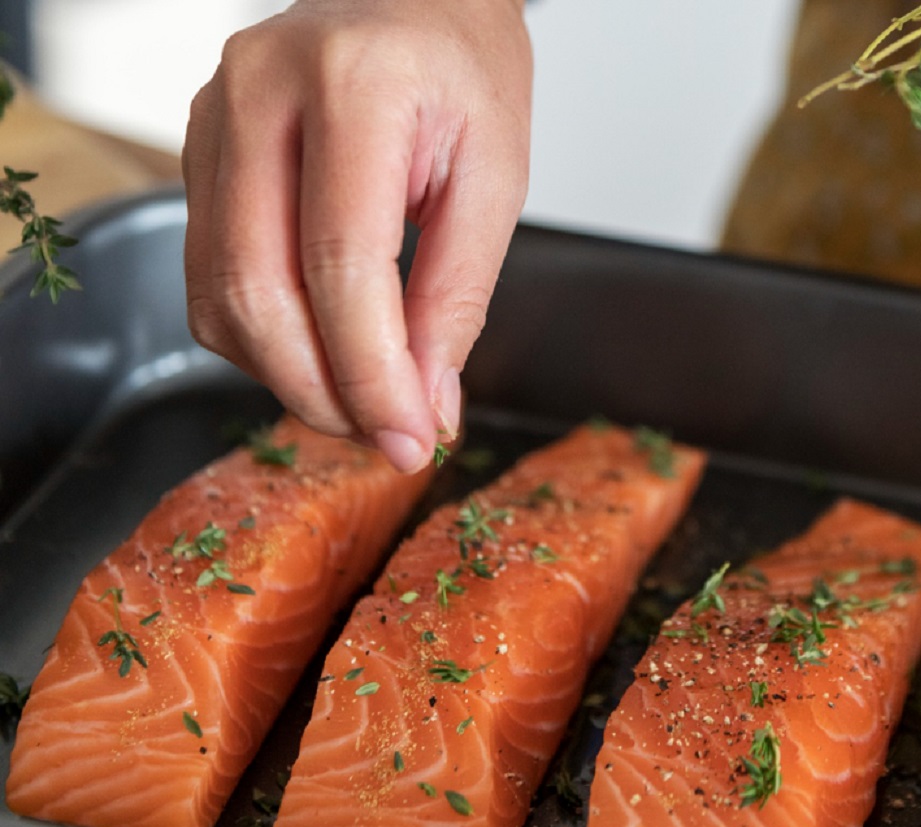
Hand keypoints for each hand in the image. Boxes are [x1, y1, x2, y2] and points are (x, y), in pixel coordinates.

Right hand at [183, 0, 531, 471]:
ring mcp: (212, 121)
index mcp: (353, 84)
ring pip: (220, 296)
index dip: (372, 372)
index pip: (341, 262)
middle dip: (323, 391)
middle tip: (386, 436)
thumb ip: (457, 295)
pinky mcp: (198, 155)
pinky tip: (321, 352)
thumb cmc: (461, 69)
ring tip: (363, 401)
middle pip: (258, 289)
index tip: (411, 437)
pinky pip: (209, 280)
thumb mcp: (495, 176)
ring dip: (289, 377)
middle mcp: (258, 94)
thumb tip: (423, 403)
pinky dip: (262, 341)